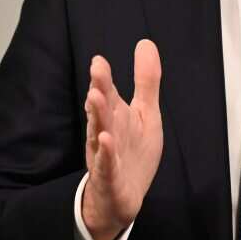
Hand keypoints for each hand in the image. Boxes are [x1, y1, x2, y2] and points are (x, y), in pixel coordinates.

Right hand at [81, 39, 162, 239]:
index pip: (107, 92)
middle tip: (96, 70)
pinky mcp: (109, 177)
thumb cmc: (131, 152)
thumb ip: (146, 80)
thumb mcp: (145, 113)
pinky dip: (106, 153)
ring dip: (97, 116)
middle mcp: (106, 130)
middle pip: (102, 108)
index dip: (103, 77)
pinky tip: (105, 140)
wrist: (122, 197)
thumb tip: (145, 42)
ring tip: (95, 98)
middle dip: (99, 89)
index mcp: (115, 115)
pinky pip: (106, 164)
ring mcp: (105, 154)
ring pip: (99, 132)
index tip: (99, 60)